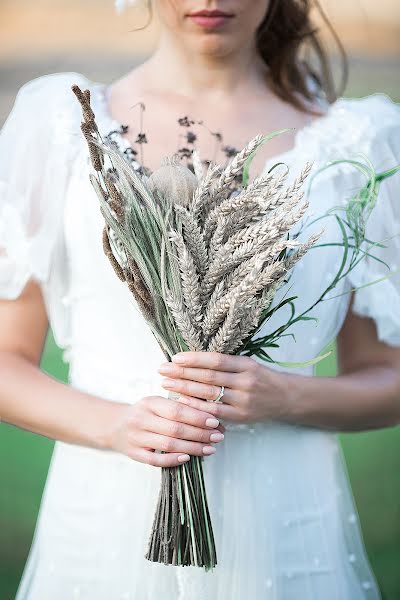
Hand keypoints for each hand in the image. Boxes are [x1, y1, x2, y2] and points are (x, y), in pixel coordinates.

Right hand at [107, 394, 224, 467]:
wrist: (114, 425)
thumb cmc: (145, 413)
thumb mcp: (158, 403)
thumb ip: (180, 407)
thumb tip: (212, 417)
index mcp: (149, 403)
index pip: (176, 410)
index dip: (197, 417)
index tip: (215, 422)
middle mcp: (141, 419)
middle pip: (175, 429)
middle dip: (200, 434)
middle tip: (218, 437)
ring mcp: (136, 438)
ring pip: (168, 445)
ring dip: (192, 448)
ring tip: (210, 449)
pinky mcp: (134, 454)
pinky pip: (155, 460)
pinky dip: (172, 460)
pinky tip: (188, 458)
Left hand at [158, 352, 289, 423]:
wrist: (286, 398)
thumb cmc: (262, 378)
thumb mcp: (248, 364)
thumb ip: (225, 363)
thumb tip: (192, 359)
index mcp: (246, 365)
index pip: (216, 360)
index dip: (194, 359)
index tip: (175, 358)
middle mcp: (245, 382)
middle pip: (209, 377)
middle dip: (183, 373)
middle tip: (162, 370)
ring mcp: (243, 401)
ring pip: (210, 394)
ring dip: (185, 389)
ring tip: (167, 384)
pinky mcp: (242, 417)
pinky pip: (215, 412)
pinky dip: (197, 407)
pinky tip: (182, 403)